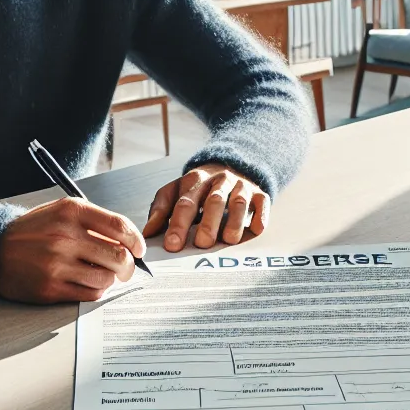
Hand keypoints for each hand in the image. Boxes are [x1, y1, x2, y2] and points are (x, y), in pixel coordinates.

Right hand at [0, 197, 145, 303]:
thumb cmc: (34, 231)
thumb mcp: (62, 212)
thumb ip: (94, 222)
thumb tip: (129, 242)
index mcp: (71, 212)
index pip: (119, 226)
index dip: (136, 241)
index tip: (139, 249)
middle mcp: (65, 237)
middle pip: (118, 256)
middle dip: (128, 265)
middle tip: (126, 268)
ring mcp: (57, 264)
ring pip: (106, 278)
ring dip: (110, 279)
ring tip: (102, 274)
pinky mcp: (51, 288)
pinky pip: (90, 294)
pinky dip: (95, 290)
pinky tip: (87, 283)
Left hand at [143, 163, 269, 251]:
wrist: (231, 164)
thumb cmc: (199, 188)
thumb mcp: (176, 191)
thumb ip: (161, 210)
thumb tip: (147, 233)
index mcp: (195, 180)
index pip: (185, 202)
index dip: (178, 224)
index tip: (172, 245)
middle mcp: (219, 180)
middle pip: (214, 202)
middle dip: (207, 225)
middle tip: (202, 244)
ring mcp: (241, 186)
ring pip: (239, 203)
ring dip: (233, 223)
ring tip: (227, 241)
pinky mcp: (260, 193)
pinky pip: (262, 204)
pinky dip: (259, 218)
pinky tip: (254, 230)